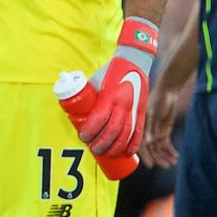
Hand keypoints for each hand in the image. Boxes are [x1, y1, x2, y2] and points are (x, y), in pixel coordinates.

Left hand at [79, 17, 158, 156]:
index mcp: (109, 96)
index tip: (83, 137)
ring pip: (126, 134)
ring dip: (116, 147)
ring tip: (108, 154)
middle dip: (102, 143)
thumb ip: (89, 98)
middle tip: (94, 148)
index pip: (98, 119)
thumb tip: (75, 112)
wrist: (133, 63)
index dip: (90, 131)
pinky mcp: (141, 111)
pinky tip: (128, 152)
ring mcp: (133, 108)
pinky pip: (138, 131)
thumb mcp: (95, 82)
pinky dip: (134, 144)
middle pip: (112, 131)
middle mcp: (122, 104)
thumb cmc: (110, 72)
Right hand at [140, 84, 180, 167]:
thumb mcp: (152, 112)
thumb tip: (148, 142)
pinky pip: (165, 144)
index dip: (145, 155)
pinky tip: (175, 156)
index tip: (151, 165)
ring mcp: (155, 131)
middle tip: (166, 166)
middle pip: (151, 149)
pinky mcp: (163, 130)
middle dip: (158, 158)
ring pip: (159, 148)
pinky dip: (170, 150)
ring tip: (173, 162)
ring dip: (165, 156)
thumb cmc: (157, 99)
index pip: (140, 144)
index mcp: (139, 126)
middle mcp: (146, 131)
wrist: (168, 91)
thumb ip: (149, 126)